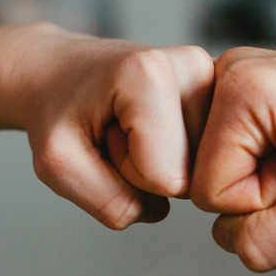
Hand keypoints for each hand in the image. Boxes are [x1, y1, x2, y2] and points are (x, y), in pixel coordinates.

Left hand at [7, 24, 214, 227]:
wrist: (55, 71)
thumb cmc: (54, 109)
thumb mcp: (57, 165)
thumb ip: (111, 202)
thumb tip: (162, 209)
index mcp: (152, 74)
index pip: (166, 179)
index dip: (128, 174)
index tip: (105, 137)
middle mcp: (194, 66)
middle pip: (191, 174)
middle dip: (148, 168)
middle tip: (117, 132)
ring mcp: (214, 77)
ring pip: (204, 168)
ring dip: (162, 161)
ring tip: (130, 126)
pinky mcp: (222, 89)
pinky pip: (210, 154)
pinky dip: (178, 152)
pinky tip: (155, 125)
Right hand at [190, 47, 275, 270]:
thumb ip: (260, 244)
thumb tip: (228, 239)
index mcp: (239, 88)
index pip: (209, 194)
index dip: (265, 203)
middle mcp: (231, 71)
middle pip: (213, 177)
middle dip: (268, 190)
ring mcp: (244, 76)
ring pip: (231, 168)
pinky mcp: (258, 88)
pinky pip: (247, 152)